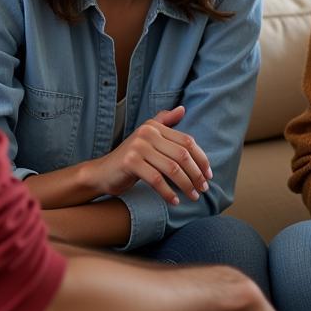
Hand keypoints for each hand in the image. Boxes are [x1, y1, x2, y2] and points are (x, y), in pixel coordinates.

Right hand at [84, 106, 211, 203]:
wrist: (102, 173)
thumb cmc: (131, 158)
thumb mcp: (147, 138)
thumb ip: (164, 123)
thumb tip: (182, 109)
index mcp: (155, 126)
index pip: (187, 141)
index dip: (201, 159)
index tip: (208, 175)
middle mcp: (147, 132)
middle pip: (182, 155)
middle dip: (196, 174)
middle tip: (203, 189)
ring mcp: (138, 147)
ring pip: (172, 168)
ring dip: (186, 185)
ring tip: (193, 196)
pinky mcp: (130, 162)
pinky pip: (157, 180)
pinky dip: (168, 192)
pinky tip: (174, 201)